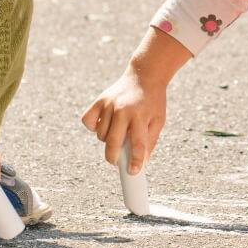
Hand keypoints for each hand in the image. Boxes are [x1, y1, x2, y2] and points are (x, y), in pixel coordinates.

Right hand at [81, 25, 191, 171]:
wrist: (144, 75)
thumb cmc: (153, 100)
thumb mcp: (158, 120)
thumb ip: (150, 141)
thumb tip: (141, 162)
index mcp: (140, 116)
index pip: (137, 145)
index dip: (135, 162)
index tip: (133, 172)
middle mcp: (122, 110)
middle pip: (112, 143)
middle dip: (114, 158)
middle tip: (117, 162)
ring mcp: (109, 105)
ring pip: (101, 135)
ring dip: (108, 140)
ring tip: (118, 133)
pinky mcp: (99, 100)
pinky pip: (88, 121)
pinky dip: (93, 127)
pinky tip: (104, 125)